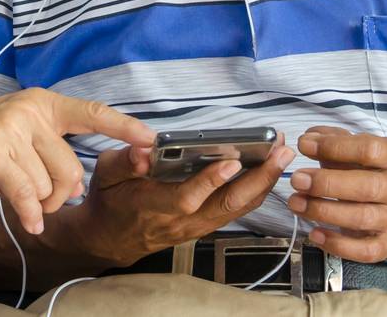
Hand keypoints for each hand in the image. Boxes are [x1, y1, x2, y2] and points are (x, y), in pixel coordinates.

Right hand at [0, 89, 154, 235]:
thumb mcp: (17, 134)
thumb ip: (48, 150)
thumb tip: (76, 187)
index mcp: (42, 103)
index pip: (92, 112)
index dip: (124, 127)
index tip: (152, 139)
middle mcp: (29, 110)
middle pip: (71, 169)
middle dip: (59, 195)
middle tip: (38, 199)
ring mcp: (10, 127)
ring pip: (47, 185)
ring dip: (35, 202)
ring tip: (12, 191)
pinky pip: (25, 193)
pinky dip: (28, 212)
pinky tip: (25, 220)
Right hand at [72, 134, 296, 266]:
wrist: (111, 237)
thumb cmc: (109, 200)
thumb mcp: (105, 174)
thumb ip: (125, 160)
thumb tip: (144, 149)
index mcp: (152, 206)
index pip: (186, 198)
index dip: (210, 181)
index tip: (231, 161)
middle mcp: (180, 221)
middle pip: (225, 204)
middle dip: (257, 178)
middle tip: (279, 151)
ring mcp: (195, 226)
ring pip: (236, 209)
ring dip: (262, 183)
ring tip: (281, 154)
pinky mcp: (204, 225)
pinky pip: (235, 210)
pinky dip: (255, 191)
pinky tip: (268, 170)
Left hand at [288, 126, 386, 262]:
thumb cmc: (364, 170)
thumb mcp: (352, 147)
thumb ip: (329, 138)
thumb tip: (308, 139)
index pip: (369, 150)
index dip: (334, 147)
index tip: (304, 145)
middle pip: (367, 187)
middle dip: (327, 183)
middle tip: (297, 180)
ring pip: (362, 218)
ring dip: (324, 211)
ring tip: (296, 203)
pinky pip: (366, 250)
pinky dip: (338, 245)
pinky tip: (315, 234)